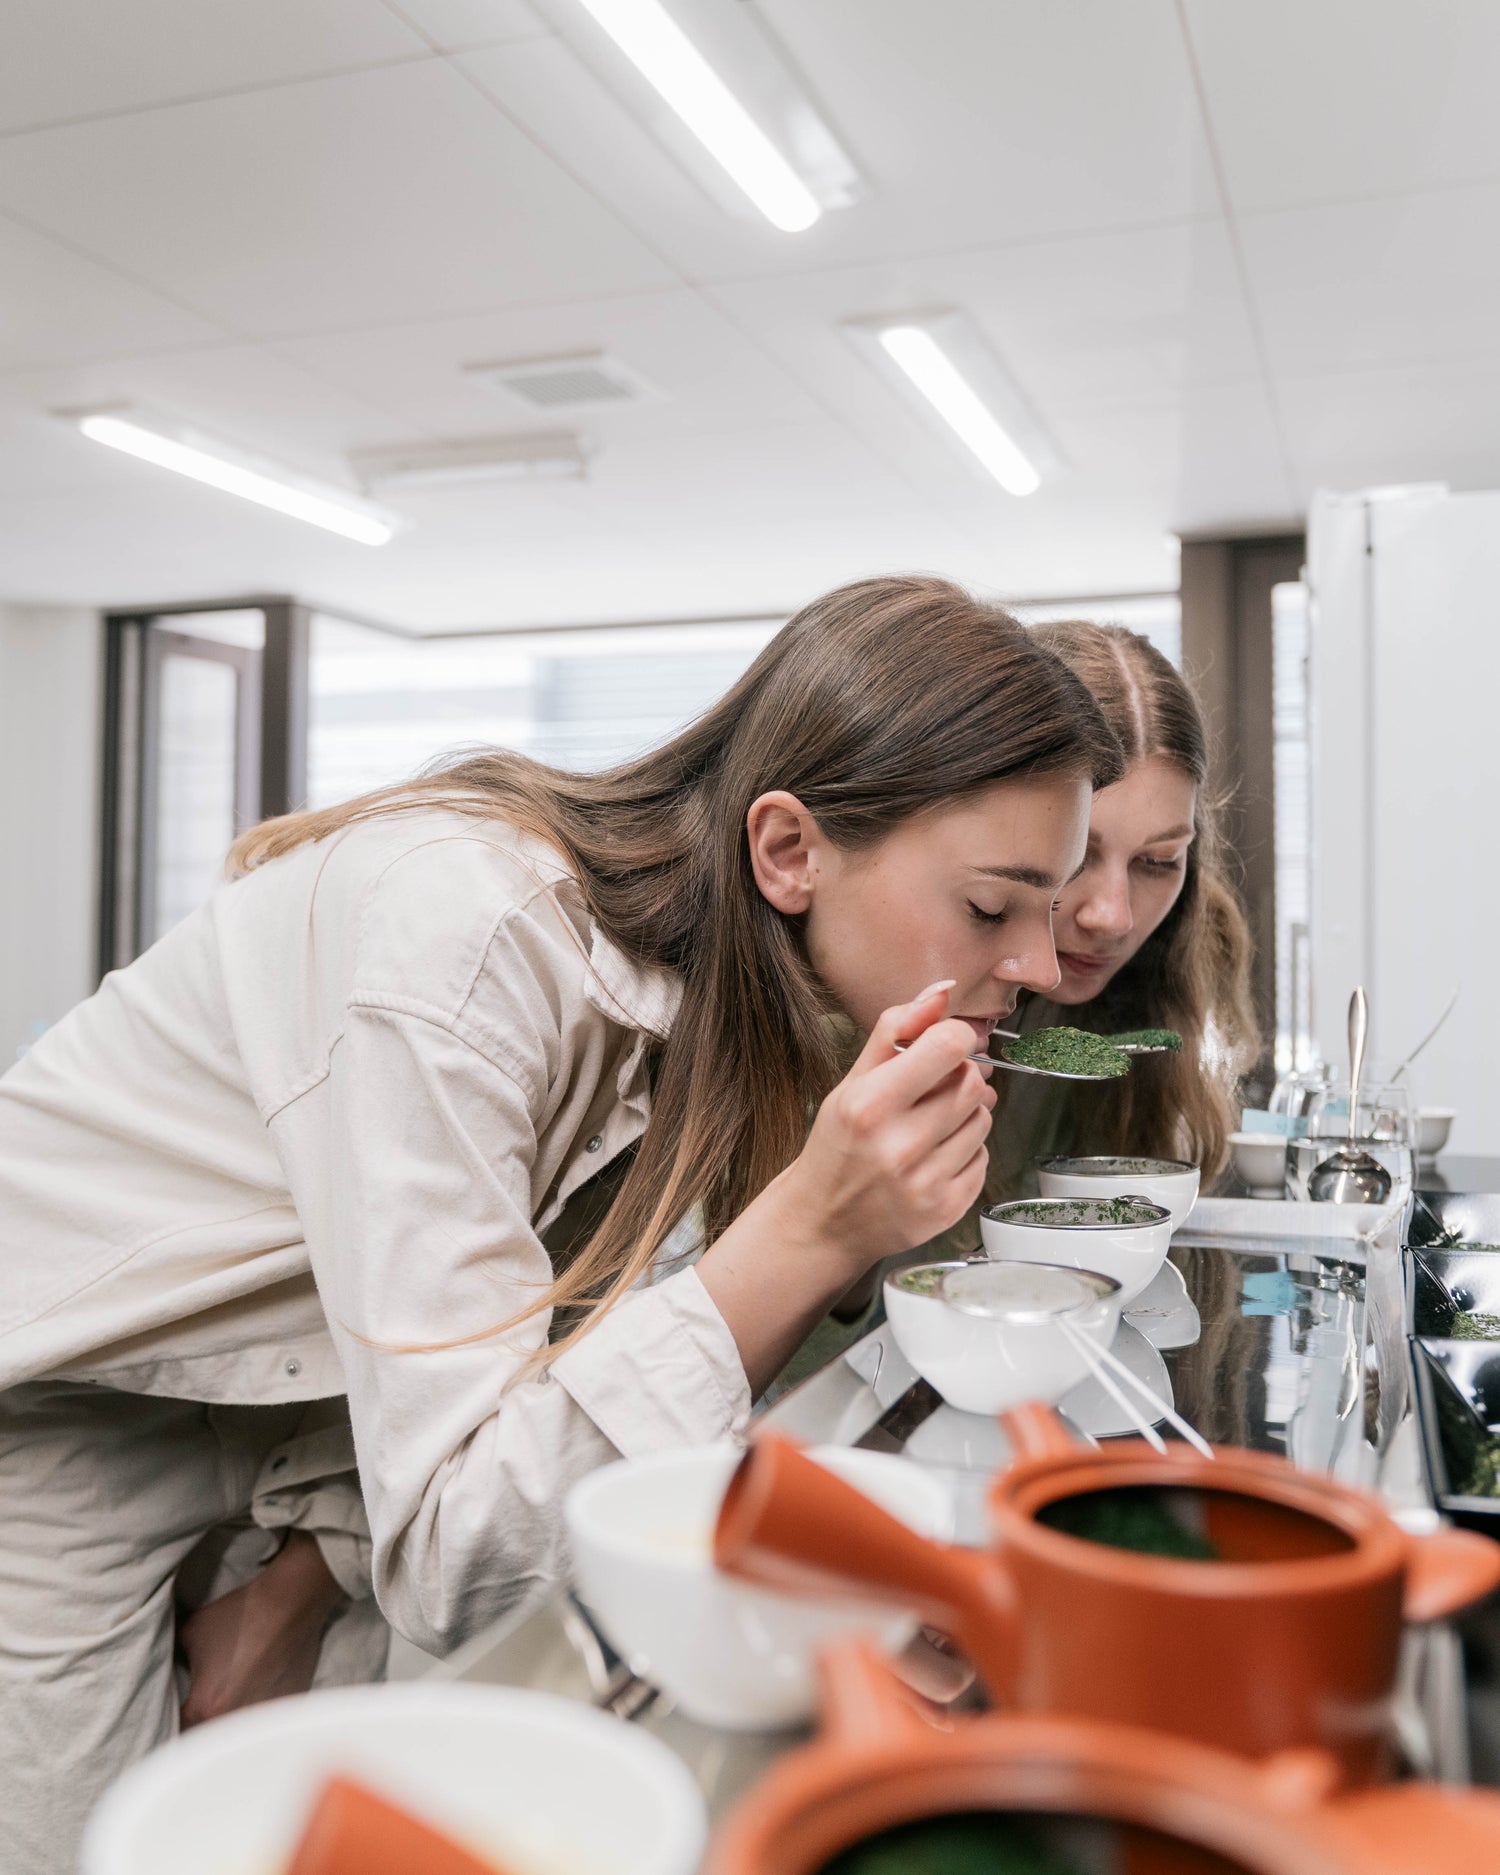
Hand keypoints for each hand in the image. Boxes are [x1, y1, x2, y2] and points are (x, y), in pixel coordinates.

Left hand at [178, 1532, 344, 1727]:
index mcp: (204, 1708)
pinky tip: (257, 1694)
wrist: (289, 1603)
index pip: (177, 1732)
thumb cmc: (240, 1616)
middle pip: (208, 1740)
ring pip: (238, 1735)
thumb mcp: (191, 1631)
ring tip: (231, 1704)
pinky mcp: (285, 1709)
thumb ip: (173, 1656)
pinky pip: (264, 1723)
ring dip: (231, 1725)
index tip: (175, 1716)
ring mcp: (262, 1718)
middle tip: (202, 1712)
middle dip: (202, 1730)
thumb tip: (165, 1664)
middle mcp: (233, 1721)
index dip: (172, 1725)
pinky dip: (257, 1716)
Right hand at [697, 982, 993, 1393]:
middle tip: (934, 1089)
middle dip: (961, 1078)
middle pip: (973, 1084)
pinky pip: (984, 1159)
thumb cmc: (837, 1146)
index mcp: (870, 1106)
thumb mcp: (852, 1082)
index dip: (956, 1038)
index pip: (948, 1048)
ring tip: (931, 1126)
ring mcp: (925, 1184)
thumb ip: (897, 1030)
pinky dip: (967, 1152)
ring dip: (966, 1115)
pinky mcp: (946, 1211)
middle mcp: (898, 1146)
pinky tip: (935, 1156)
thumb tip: (943, 991)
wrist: (822, 1222)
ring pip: (984, 1121)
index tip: (945, 1045)